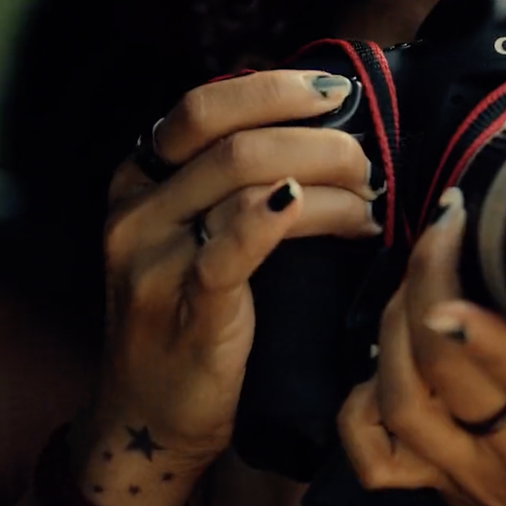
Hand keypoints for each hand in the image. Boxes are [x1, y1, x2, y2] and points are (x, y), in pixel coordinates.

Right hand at [80, 70, 383, 505]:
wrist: (146, 416)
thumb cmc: (187, 316)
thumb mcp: (188, 236)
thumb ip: (227, 181)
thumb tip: (312, 124)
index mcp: (137, 180)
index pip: (203, 106)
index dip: (274, 89)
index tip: (336, 93)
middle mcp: (136, 210)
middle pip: (231, 137)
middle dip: (314, 135)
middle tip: (367, 159)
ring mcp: (153, 259)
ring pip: (243, 180)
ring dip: (326, 180)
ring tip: (369, 199)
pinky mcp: (184, 308)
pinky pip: (235, 247)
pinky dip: (286, 218)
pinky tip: (332, 213)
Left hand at [337, 189, 505, 505]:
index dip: (482, 311)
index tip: (467, 243)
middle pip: (444, 370)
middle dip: (426, 284)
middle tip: (439, 230)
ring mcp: (462, 472)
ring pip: (400, 401)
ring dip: (390, 330)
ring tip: (411, 281)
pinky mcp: (431, 486)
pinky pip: (373, 455)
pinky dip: (358, 405)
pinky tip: (376, 365)